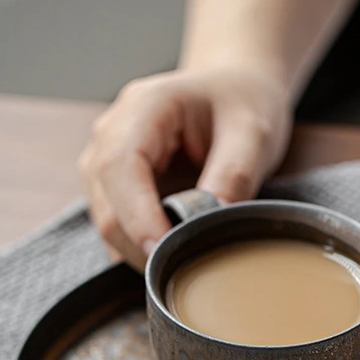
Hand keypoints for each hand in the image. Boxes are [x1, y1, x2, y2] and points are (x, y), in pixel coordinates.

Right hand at [78, 67, 291, 269]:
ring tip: (183, 261)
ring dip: (140, 250)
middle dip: (140, 242)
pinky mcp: (114, 187)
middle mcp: (112, 133)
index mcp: (144, 108)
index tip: (162, 250)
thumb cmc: (240, 104)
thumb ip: (234, 174)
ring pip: (106, 221)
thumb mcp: (253, 134)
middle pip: (106, 202)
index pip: (121, 167)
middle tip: (183, 268)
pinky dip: (140, 247)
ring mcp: (106, 161)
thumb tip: (211, 221)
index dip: (136, 215)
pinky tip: (172, 251)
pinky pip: (117, 227)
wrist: (232, 91)